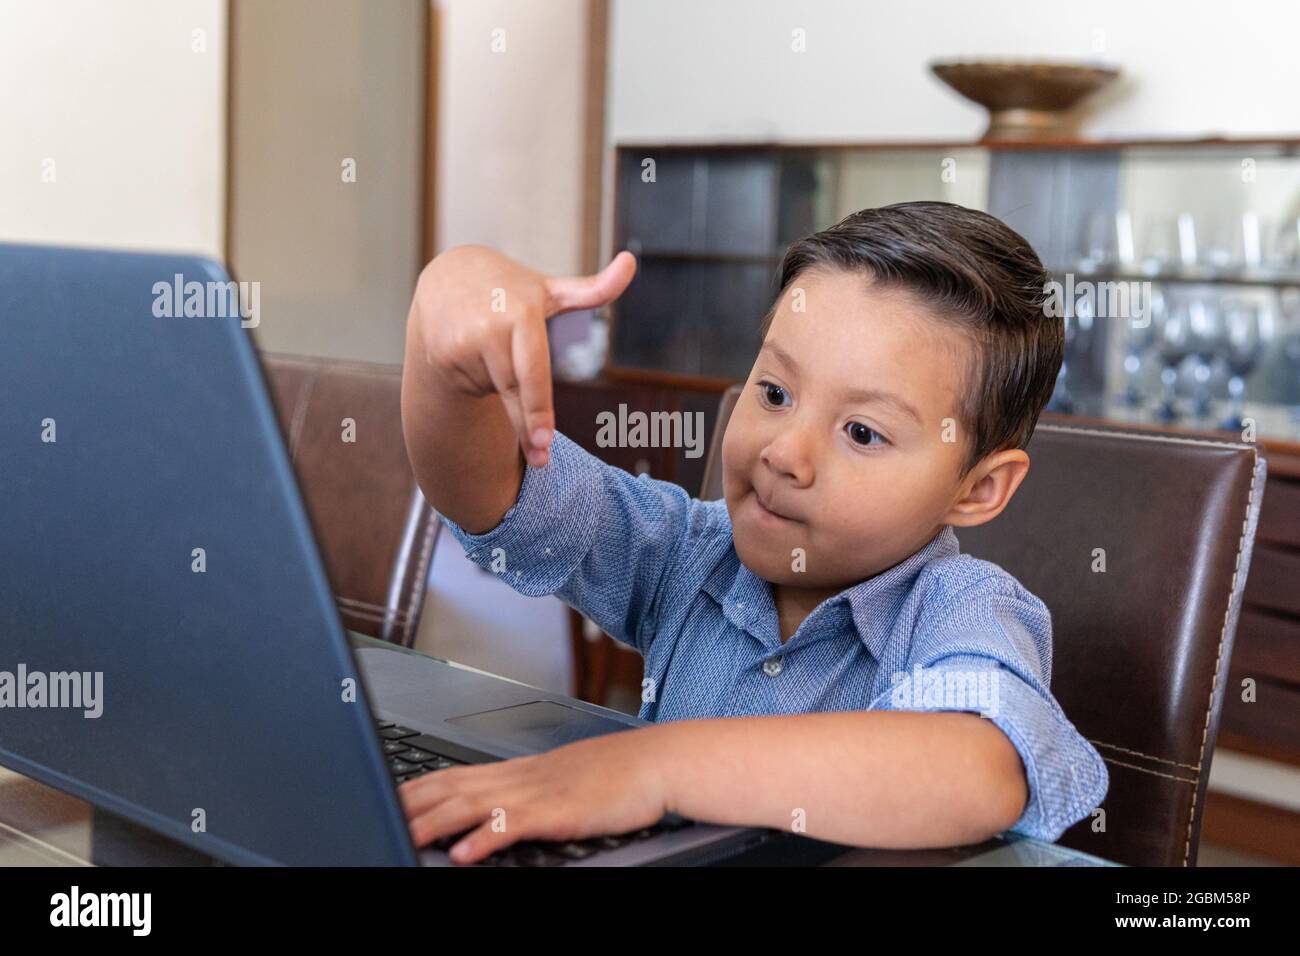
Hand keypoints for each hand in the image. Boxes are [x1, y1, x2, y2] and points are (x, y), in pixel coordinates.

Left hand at [399, 725, 670, 863]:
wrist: (655, 762)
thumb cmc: (612, 776)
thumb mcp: (557, 784)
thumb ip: (521, 797)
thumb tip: (488, 817)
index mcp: (516, 771)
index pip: (452, 775)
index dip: (414, 786)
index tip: (384, 796)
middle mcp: (519, 777)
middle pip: (451, 787)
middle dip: (410, 803)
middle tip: (375, 813)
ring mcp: (537, 791)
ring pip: (473, 804)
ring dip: (434, 822)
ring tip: (403, 835)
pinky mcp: (559, 811)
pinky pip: (514, 823)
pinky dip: (485, 836)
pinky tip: (464, 852)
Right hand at [409, 245, 636, 466]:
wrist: (449, 277)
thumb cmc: (511, 290)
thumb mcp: (550, 290)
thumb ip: (593, 290)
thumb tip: (630, 260)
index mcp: (523, 313)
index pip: (533, 371)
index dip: (538, 409)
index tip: (545, 440)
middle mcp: (489, 327)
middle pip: (514, 390)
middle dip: (528, 429)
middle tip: (542, 460)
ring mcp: (461, 342)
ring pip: (493, 388)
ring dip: (499, 384)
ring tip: (493, 352)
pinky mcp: (438, 353)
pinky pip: (471, 385)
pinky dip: (478, 381)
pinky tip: (472, 357)